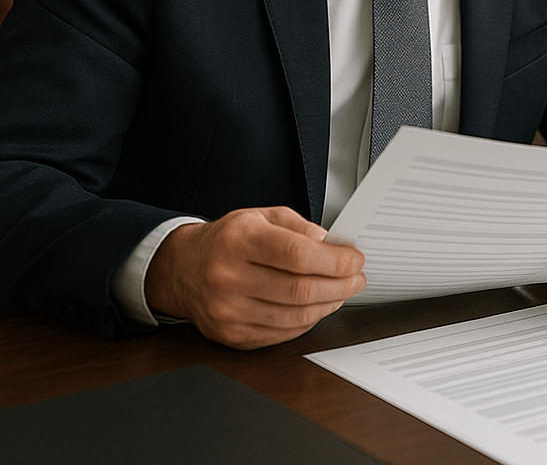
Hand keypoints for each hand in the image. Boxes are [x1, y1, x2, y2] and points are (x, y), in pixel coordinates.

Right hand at [145, 206, 364, 348]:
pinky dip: (308, 321)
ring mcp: (228, 311)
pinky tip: (318, 307)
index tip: (355, 259)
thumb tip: (331, 244)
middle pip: (299, 289)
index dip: (334, 260)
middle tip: (357, 278)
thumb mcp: (262, 216)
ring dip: (328, 305)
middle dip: (339, 285)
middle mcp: (228, 277)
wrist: (184, 269)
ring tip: (342, 292)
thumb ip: (299, 227)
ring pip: (294, 316)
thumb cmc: (228, 240)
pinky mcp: (231, 336)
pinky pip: (282, 334)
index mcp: (239, 240)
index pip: (297, 255)